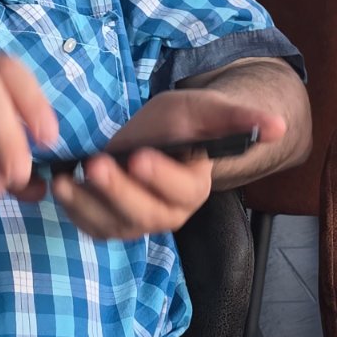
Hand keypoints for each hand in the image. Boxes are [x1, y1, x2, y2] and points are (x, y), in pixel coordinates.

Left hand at [48, 89, 285, 240]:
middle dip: (117, 191)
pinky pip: (92, 226)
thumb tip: (278, 126)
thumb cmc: (188, 120)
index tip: (139, 156)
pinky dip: (72, 211)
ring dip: (87, 205)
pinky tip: (57, 187)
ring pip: (114, 225)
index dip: (160, 176)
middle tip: (95, 166)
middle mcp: (169, 213)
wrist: (163, 134)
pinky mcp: (112, 222)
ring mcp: (139, 221)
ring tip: (65, 182)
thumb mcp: (208, 110)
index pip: (180, 189)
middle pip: (143, 213)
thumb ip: (240, 120)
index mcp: (195, 187)